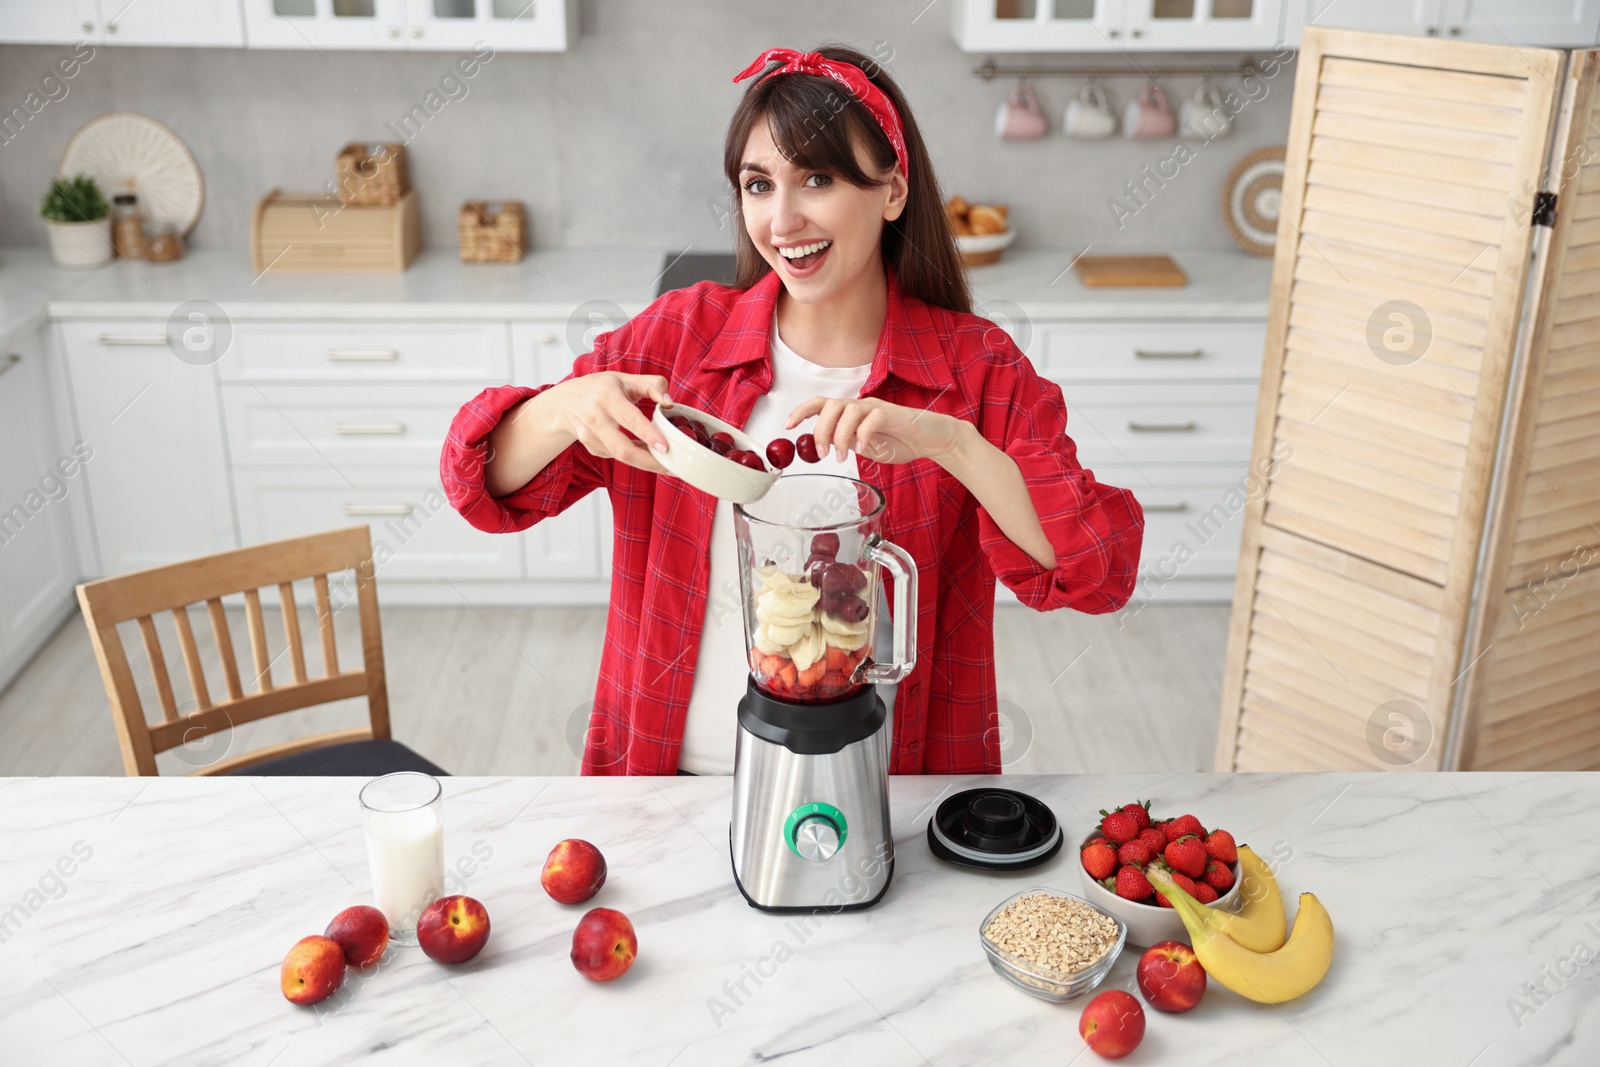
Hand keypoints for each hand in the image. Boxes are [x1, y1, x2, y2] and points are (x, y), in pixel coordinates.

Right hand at [548, 371, 672, 474]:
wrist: (564, 403)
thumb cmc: (599, 388)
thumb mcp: (625, 378)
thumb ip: (652, 385)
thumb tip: (670, 402)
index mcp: (607, 397)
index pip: (630, 419)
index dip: (648, 434)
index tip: (665, 446)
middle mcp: (596, 417)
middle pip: (623, 449)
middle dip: (648, 462)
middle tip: (669, 465)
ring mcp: (590, 436)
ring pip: (621, 456)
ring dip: (644, 460)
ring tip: (662, 458)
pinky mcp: (591, 447)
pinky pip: (617, 456)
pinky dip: (633, 456)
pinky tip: (642, 450)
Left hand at [785, 396, 966, 466]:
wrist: (931, 439)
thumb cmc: (900, 441)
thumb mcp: (866, 446)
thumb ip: (848, 443)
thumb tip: (828, 445)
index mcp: (851, 413)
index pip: (821, 403)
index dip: (802, 411)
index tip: (787, 426)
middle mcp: (861, 406)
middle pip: (830, 405)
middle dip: (821, 430)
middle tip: (822, 453)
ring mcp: (876, 408)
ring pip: (848, 410)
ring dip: (839, 435)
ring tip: (841, 457)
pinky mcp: (892, 414)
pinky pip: (872, 419)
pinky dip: (862, 435)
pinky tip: (863, 450)